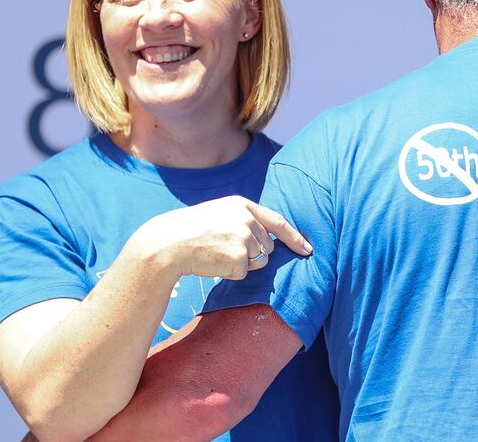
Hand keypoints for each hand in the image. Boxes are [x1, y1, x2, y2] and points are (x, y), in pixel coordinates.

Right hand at [135, 196, 312, 280]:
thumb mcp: (219, 214)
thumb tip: (268, 239)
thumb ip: (244, 220)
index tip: (307, 248)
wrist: (170, 243)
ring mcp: (244, 238)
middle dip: (253, 253)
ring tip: (216, 253)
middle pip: (267, 246)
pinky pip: (244, 273)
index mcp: (242, 205)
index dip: (294, 236)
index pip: (277, 221)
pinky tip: (213, 262)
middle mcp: (247, 219)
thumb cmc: (192, 231)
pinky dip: (231, 273)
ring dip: (242, 263)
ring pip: (259, 261)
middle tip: (223, 248)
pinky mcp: (240, 257)